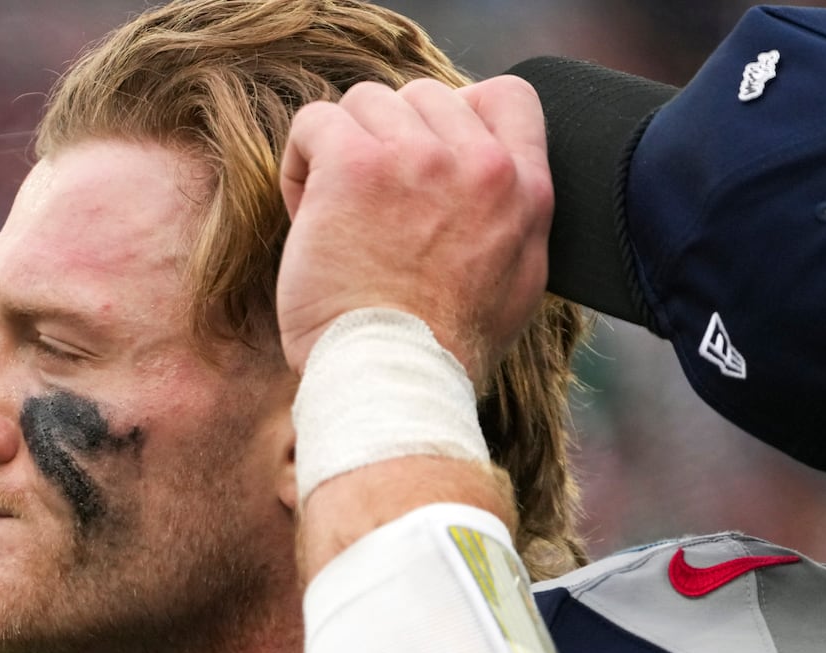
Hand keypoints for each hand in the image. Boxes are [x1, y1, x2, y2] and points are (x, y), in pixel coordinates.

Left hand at [277, 75, 552, 384]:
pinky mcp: (356, 165)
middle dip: (388, 143)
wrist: (392, 382)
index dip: (457, 113)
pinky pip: (315, 122)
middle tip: (368, 208)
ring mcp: (418, 158)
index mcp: (525, 192)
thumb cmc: (436, 354)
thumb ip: (510, 223)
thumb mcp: (515, 286)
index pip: (508, 97)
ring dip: (341, 152)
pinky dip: (300, 161)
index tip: (423, 158)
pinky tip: (305, 213)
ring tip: (333, 216)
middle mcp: (480, 165)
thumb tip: (491, 188)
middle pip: (423, 97)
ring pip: (365, 104)